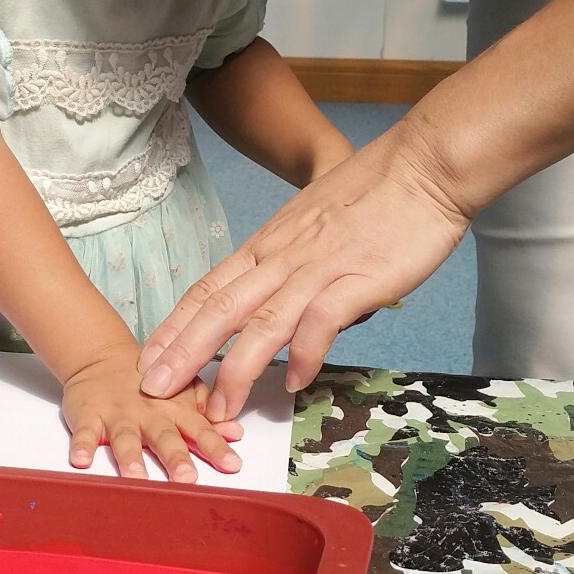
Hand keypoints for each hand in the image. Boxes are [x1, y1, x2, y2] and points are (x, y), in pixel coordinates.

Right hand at [62, 348, 243, 484]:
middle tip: (187, 478)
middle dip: (176, 457)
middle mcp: (149, 415)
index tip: (231, 465)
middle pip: (164, 437)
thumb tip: (235, 432)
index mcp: (174, 410)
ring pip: (125, 439)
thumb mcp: (181, 393)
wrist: (102, 358)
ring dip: (130, 458)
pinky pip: (85, 433)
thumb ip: (207, 414)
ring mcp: (117, 416)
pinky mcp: (89, 417)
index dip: (215, 447)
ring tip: (136, 477)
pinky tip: (81, 461)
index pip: (199, 430)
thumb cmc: (148, 384)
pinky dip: (82, 446)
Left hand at [139, 116, 470, 420]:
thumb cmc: (375, 193)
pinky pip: (323, 320)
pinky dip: (305, 352)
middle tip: (154, 390)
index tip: (149, 358)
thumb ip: (293, 261)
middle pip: (221, 308)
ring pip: (264, 321)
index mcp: (268, 245)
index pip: (208, 289)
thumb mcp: (314, 225)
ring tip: (219, 408)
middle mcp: (283, 257)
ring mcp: (319, 267)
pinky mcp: (359, 278)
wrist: (424, 165)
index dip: (175, 326)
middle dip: (184, 353)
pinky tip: (294, 382)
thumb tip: (287, 301)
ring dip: (236, 367)